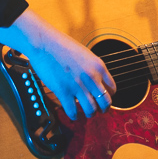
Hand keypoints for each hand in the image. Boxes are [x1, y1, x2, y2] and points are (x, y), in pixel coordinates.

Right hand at [0, 8, 115, 119]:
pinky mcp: (63, 91)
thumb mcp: (85, 54)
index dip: (108, 96)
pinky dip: (73, 116)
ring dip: (89, 114)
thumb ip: (92, 69)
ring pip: (91, 109)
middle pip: (105, 102)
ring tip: (85, 113)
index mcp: (99, 67)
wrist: (44, 43)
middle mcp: (91, 77)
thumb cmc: (62, 46)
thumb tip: (94, 82)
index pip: (112, 89)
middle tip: (98, 111)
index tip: (103, 98)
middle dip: (103, 109)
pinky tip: (73, 115)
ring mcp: (77, 85)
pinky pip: (72, 110)